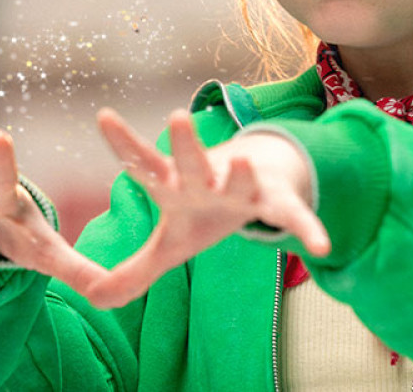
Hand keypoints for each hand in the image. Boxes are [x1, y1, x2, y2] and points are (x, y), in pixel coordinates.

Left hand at [83, 108, 329, 308]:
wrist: (256, 186)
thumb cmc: (203, 215)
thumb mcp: (169, 246)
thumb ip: (133, 271)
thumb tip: (92, 297)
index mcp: (176, 187)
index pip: (145, 164)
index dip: (124, 144)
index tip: (104, 115)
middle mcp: (207, 181)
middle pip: (193, 163)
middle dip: (184, 144)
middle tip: (176, 116)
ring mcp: (244, 189)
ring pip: (241, 181)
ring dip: (239, 173)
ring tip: (239, 159)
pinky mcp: (278, 202)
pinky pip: (293, 218)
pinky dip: (307, 229)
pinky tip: (320, 246)